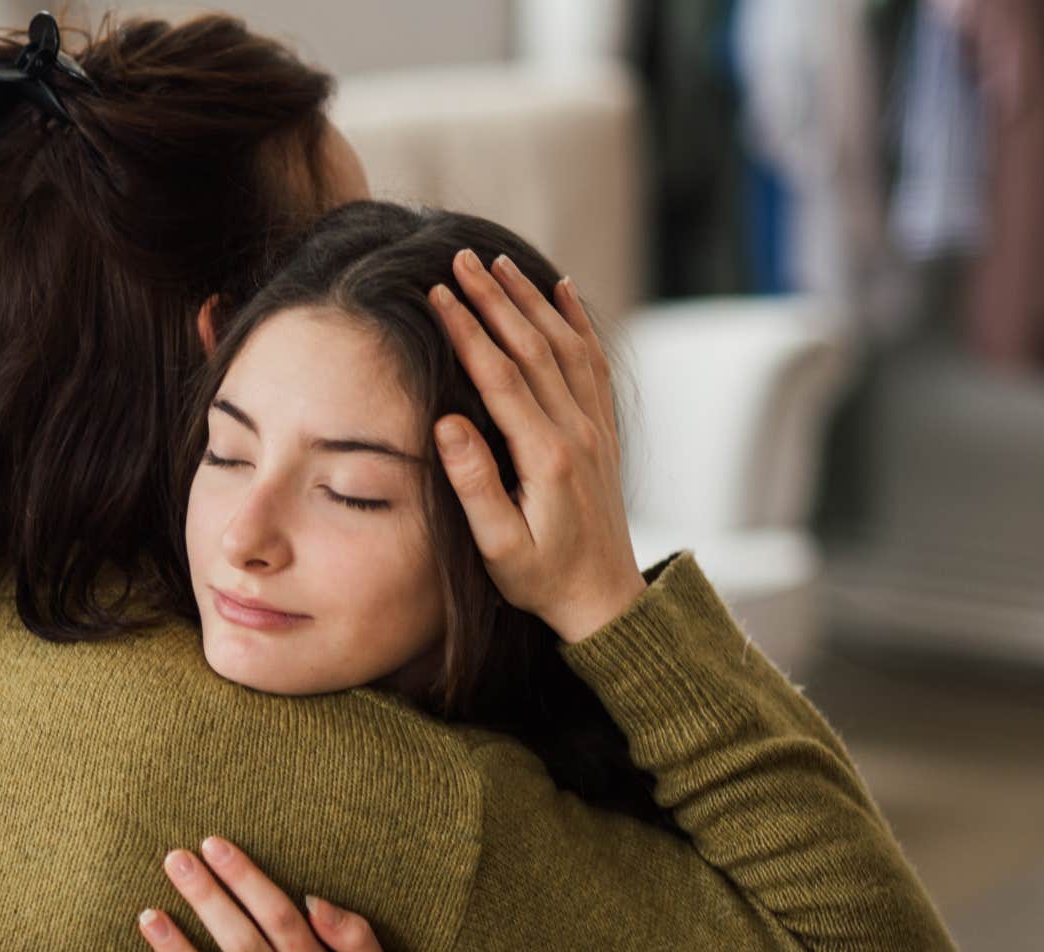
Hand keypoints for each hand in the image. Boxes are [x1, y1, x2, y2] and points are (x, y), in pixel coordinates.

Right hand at [428, 249, 645, 642]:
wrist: (605, 599)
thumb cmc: (542, 579)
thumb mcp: (499, 547)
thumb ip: (475, 485)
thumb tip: (447, 423)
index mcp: (547, 458)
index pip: (502, 377)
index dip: (468, 332)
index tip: (439, 294)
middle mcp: (577, 432)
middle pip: (533, 348)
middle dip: (494, 299)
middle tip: (460, 258)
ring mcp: (595, 427)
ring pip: (565, 346)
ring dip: (531, 300)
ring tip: (499, 262)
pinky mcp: (603, 430)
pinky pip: (593, 362)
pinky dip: (577, 321)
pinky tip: (560, 290)